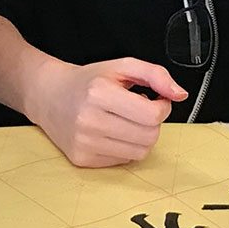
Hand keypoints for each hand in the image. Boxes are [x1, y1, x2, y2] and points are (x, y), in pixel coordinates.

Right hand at [25, 57, 187, 167]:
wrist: (48, 96)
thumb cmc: (88, 81)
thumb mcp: (122, 66)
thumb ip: (155, 75)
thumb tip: (180, 94)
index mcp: (99, 93)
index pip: (152, 115)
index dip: (162, 106)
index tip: (154, 99)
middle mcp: (89, 120)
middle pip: (149, 136)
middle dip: (152, 123)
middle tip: (138, 110)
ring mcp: (84, 143)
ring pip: (140, 152)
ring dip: (141, 137)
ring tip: (125, 121)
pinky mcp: (82, 159)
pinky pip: (124, 161)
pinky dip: (125, 147)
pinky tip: (112, 132)